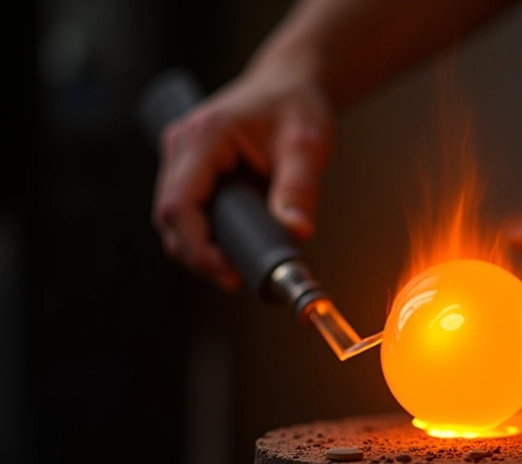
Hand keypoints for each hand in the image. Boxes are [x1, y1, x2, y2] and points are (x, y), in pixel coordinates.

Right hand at [152, 62, 333, 289]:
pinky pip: (186, 211)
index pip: (179, 204)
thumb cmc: (295, 104)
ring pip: (174, 219)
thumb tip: (296, 230)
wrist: (290, 83)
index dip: (197, 247)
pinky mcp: (190, 169)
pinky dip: (204, 234)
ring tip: (239, 266)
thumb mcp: (307, 145)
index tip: (228, 272)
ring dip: (200, 248)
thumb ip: (299, 188)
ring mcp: (180, 157)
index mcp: (204, 136)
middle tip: (239, 278)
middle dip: (199, 255)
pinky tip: (231, 249)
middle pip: (170, 218)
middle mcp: (181, 145)